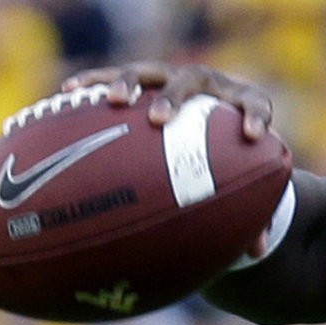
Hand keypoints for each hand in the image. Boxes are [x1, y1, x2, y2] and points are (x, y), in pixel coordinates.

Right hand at [64, 60, 280, 253]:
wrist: (221, 118)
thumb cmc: (237, 155)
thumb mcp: (248, 177)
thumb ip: (255, 209)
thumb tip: (255, 253)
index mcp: (242, 102)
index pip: (257, 103)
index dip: (256, 116)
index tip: (252, 135)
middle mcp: (209, 85)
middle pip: (193, 79)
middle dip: (174, 97)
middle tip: (158, 119)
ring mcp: (174, 78)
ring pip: (150, 71)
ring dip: (130, 82)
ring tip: (114, 100)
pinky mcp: (146, 80)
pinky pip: (114, 76)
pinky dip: (94, 82)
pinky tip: (68, 92)